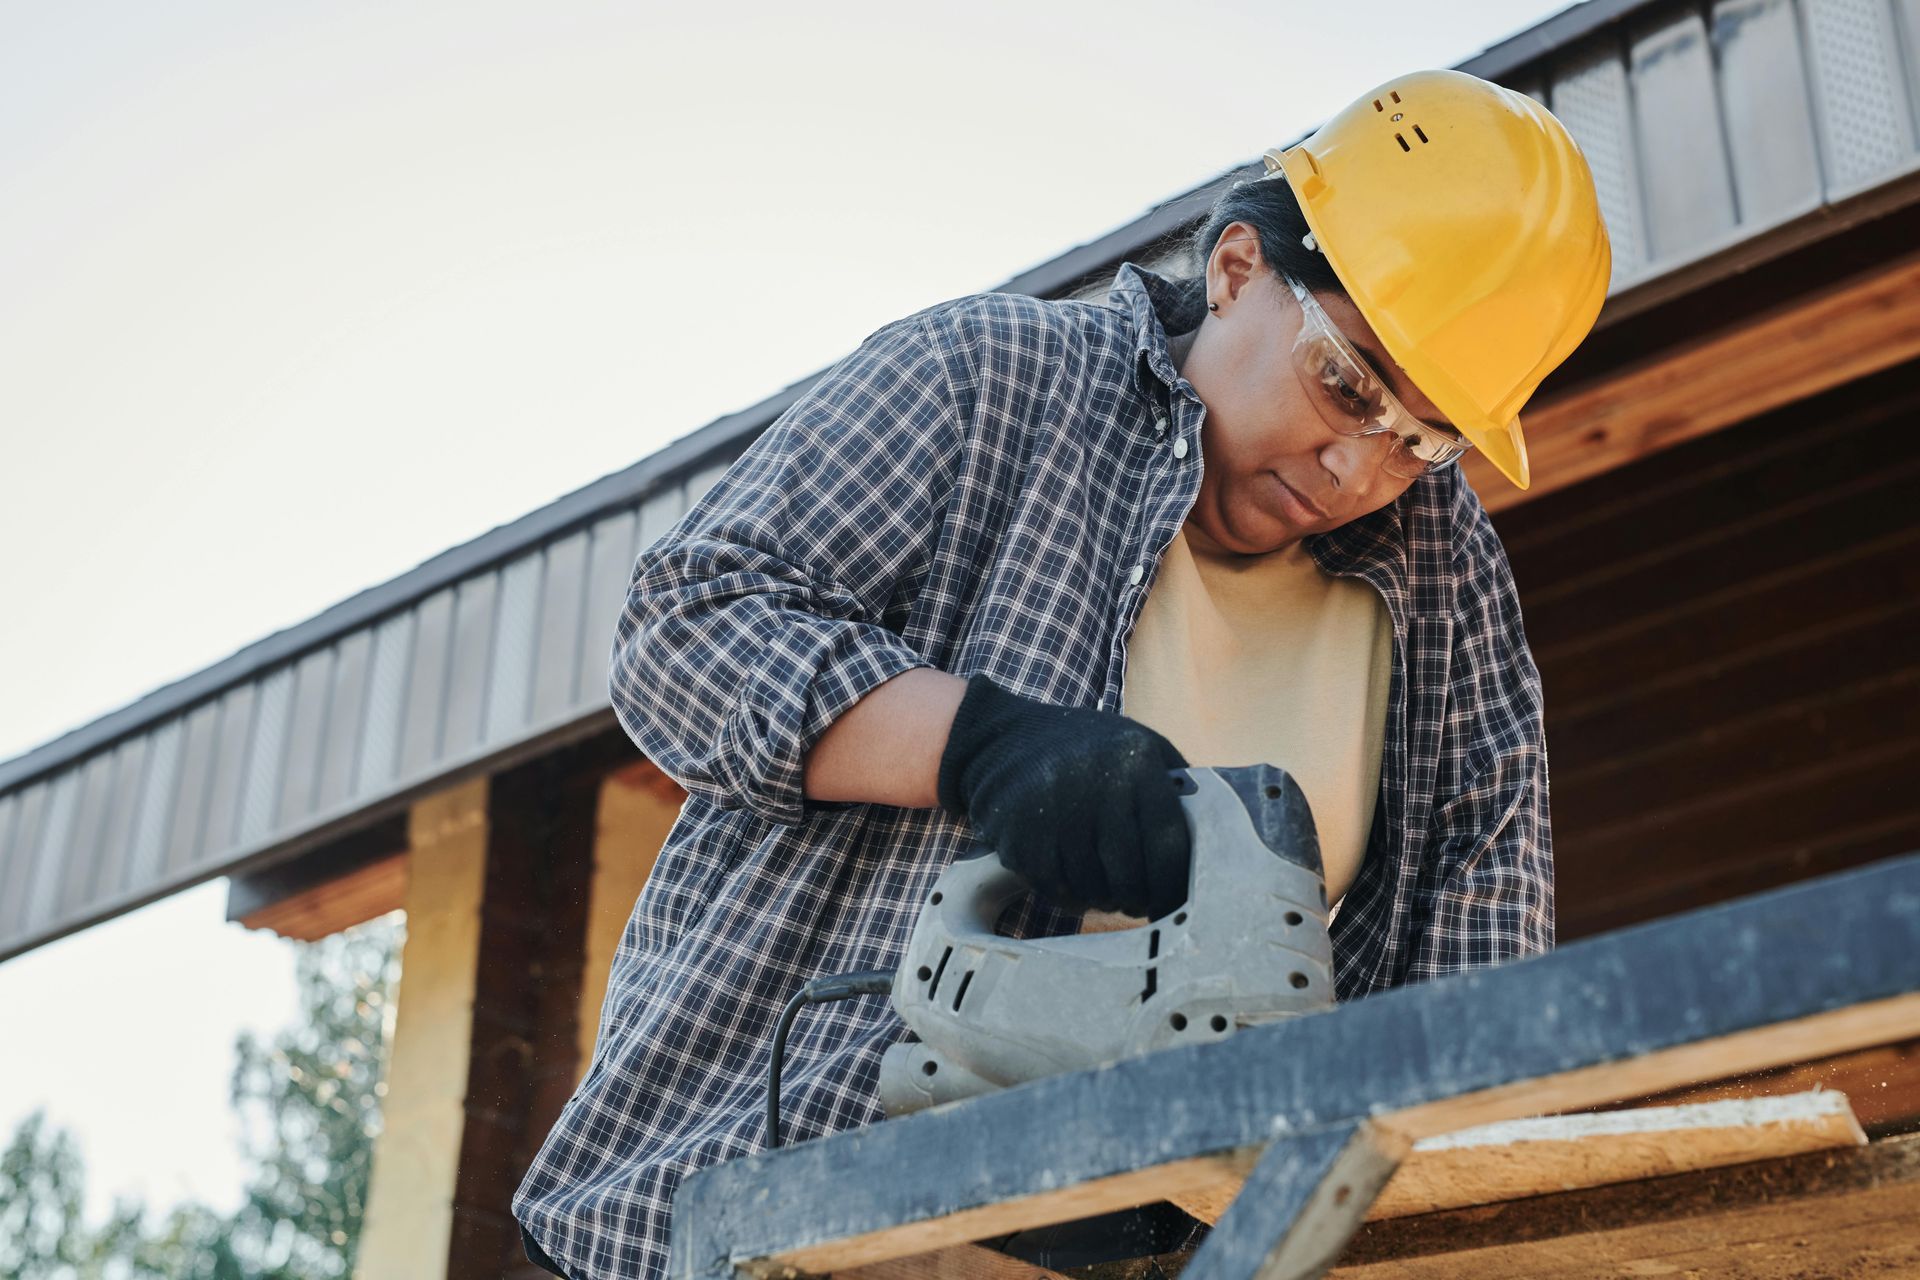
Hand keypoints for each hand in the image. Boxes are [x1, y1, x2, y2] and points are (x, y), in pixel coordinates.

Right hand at [936, 675, 1191, 918]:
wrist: (1000, 739)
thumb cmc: (1083, 749)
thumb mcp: (1135, 744)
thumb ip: (1173, 782)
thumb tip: (1218, 832)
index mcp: (1136, 763)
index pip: (1170, 844)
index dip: (1175, 885)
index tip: (1177, 904)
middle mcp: (1097, 785)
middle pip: (1131, 876)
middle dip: (1138, 899)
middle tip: (1138, 902)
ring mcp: (1055, 812)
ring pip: (1093, 888)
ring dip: (1102, 898)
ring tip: (1104, 888)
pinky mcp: (1020, 837)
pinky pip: (1056, 889)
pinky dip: (1068, 895)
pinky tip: (1071, 880)